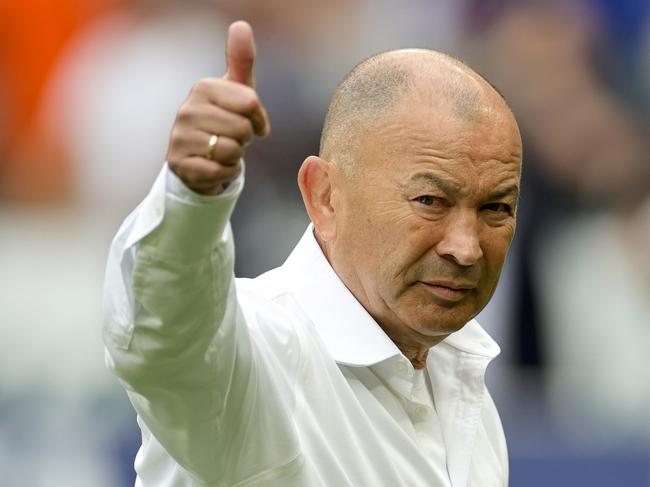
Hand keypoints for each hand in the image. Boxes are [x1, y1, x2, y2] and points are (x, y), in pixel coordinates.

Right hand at [166, 21, 269, 194]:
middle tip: (232, 137)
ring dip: (234, 157)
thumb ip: (241, 60)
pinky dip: (225, 173)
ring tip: (221, 150)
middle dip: (245, 139)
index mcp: (203, 87)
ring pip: (231, 152)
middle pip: (243, 129)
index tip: (250, 122)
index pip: (251, 104)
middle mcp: (186, 110)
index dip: (259, 120)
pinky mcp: (178, 164)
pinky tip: (214, 165)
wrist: (198, 158)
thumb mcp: (237, 91)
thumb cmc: (224, 119)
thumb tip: (241, 24)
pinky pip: (220, 172)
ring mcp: (179, 138)